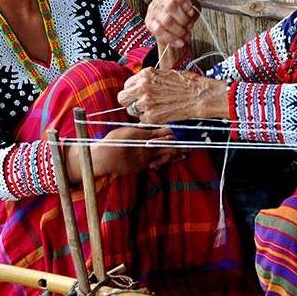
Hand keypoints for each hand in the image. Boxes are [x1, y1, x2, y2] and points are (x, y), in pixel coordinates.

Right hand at [66, 126, 189, 181]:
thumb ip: (143, 130)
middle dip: (181, 144)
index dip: (174, 132)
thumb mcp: (128, 131)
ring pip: (166, 157)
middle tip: (192, 143)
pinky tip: (177, 158)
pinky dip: (168, 160)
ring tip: (189, 152)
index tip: (183, 130)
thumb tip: (155, 127)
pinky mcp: (143, 168)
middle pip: (168, 146)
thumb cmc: (114, 141)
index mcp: (142, 137)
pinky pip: (159, 164)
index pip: (163, 134)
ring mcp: (145, 160)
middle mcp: (146, 149)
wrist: (104, 158)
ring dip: (178, 154)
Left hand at [118, 67, 228, 123]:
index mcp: (145, 74)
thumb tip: (140, 86)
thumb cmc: (187, 84)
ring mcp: (146, 102)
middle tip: (139, 103)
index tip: (138, 94)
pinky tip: (160, 113)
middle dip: (129, 101)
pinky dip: (149, 119)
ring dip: (139, 111)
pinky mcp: (152, 116)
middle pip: (122, 98)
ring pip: (131, 110)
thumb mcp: (165, 74)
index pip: (126, 85)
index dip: (132, 91)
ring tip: (152, 109)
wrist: (199, 95)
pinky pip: (142, 120)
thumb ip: (149, 80)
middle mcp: (142, 87)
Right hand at [145, 0, 199, 65]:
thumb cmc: (183, 13)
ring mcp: (153, 9)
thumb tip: (191, 12)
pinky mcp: (149, 22)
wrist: (174, 26)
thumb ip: (194, 8)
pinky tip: (180, 42)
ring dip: (179, 31)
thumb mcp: (193, 8)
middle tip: (190, 25)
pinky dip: (172, 39)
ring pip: (166, 21)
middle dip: (184, 19)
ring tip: (187, 35)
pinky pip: (160, 32)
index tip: (190, 8)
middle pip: (170, 6)